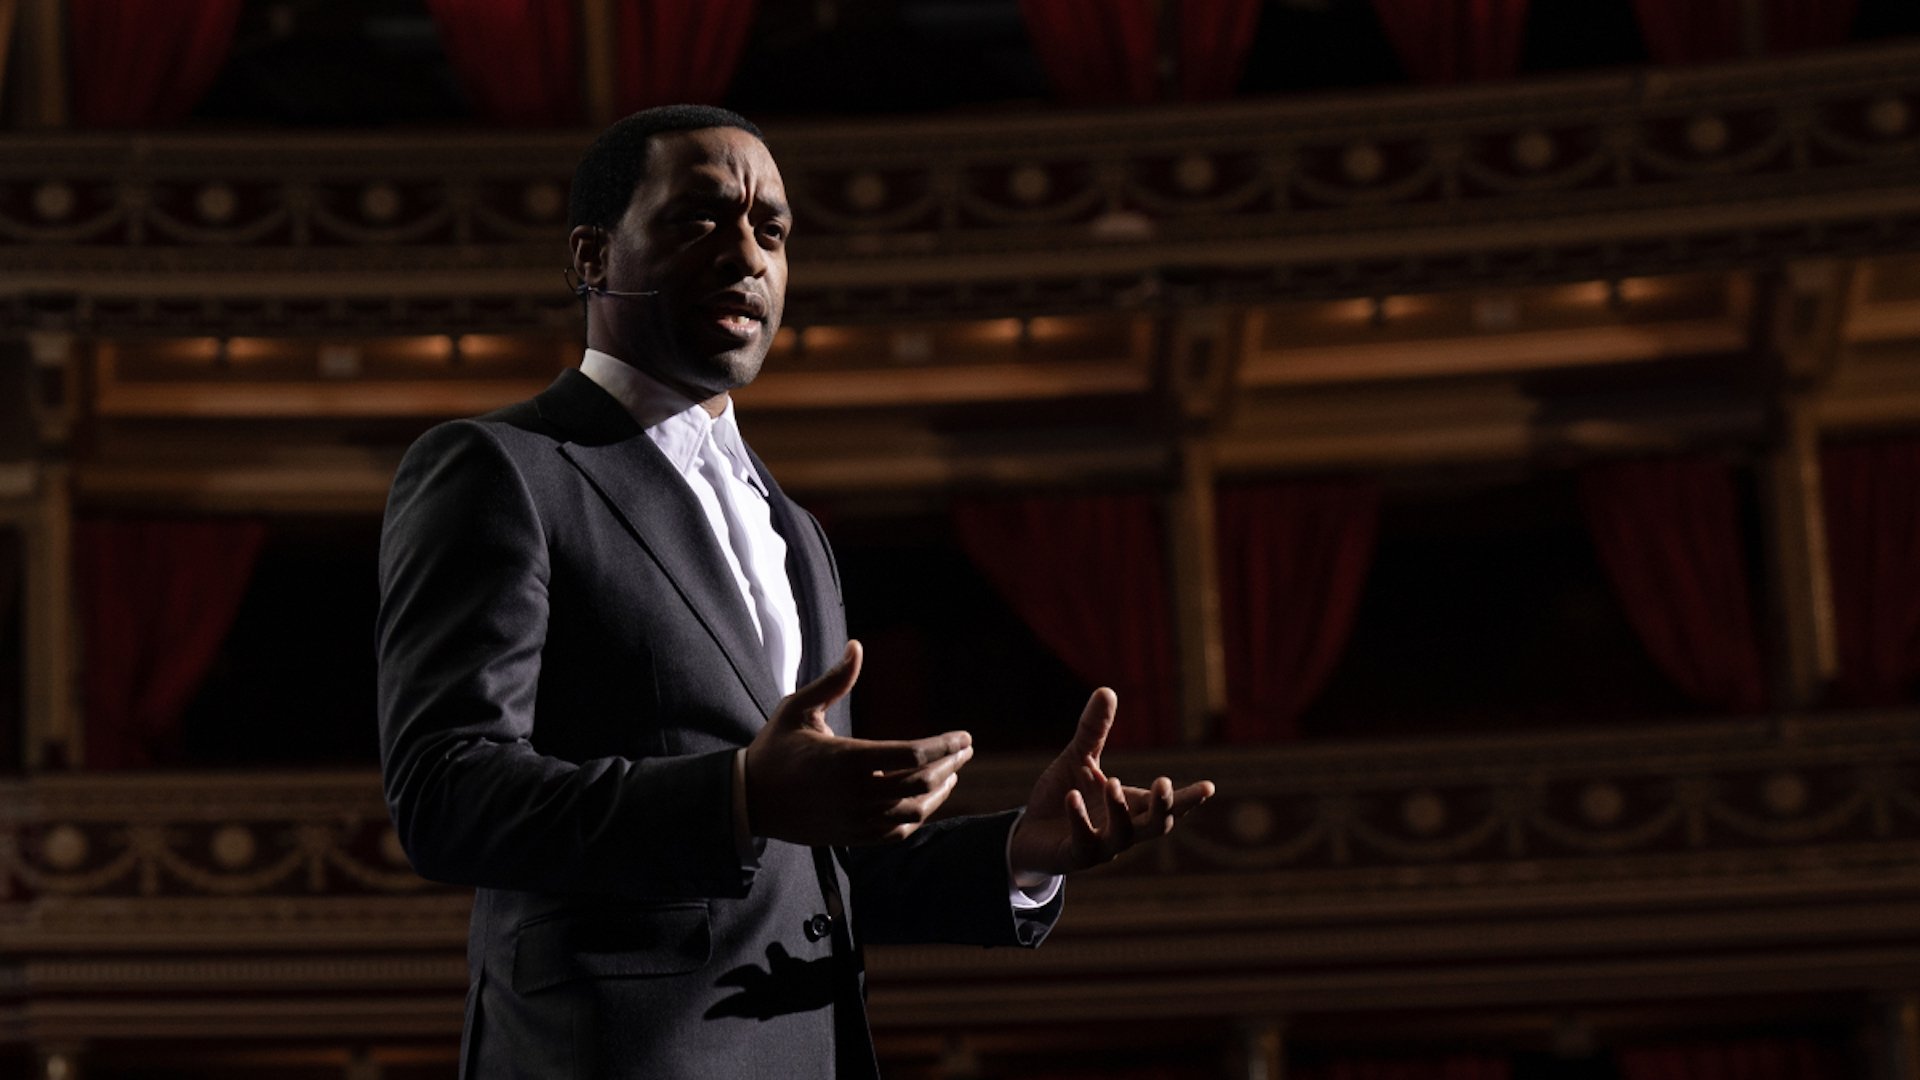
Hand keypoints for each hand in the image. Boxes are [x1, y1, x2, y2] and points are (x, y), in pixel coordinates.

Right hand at [745, 640, 973, 845]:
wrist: (748, 800)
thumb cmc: (775, 748)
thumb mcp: (798, 708)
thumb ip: (833, 681)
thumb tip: (857, 646)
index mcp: (846, 759)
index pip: (913, 754)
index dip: (945, 746)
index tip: (964, 737)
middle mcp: (855, 793)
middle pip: (921, 783)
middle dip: (950, 765)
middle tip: (965, 751)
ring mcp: (855, 820)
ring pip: (913, 812)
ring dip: (939, 793)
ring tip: (951, 774)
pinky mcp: (851, 837)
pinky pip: (896, 832)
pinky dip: (917, 817)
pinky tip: (925, 801)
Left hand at [1007, 688, 1214, 886]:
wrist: (1028, 832)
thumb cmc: (1064, 796)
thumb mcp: (1080, 758)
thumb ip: (1095, 730)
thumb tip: (1107, 689)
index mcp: (1132, 807)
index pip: (1167, 804)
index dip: (1188, 798)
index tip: (1209, 787)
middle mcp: (1125, 830)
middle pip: (1156, 825)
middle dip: (1163, 806)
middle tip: (1163, 782)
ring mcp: (1103, 847)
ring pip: (1122, 835)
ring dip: (1119, 809)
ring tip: (1110, 782)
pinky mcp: (1076, 856)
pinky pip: (1084, 841)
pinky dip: (1079, 819)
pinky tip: (1071, 797)